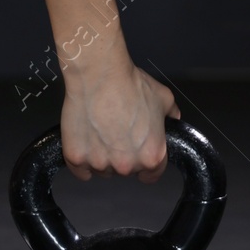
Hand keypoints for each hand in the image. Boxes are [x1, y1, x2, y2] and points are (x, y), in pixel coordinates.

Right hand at [60, 58, 180, 182]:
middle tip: (117, 132)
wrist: (99, 74)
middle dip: (122, 156)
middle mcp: (126, 165)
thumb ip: (172, 114)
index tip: (138, 154)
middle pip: (125, 171)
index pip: (151, 174)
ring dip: (101, 157)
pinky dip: (81, 160)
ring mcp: (100, 164)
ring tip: (100, 131)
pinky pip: (80, 170)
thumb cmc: (129, 84)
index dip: (145, 163)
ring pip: (101, 170)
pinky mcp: (76, 158)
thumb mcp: (163, 97)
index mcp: (151, 155)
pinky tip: (85, 142)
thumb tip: (173, 119)